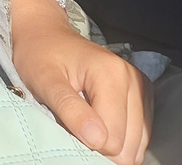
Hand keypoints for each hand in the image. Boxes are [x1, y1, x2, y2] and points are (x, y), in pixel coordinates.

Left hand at [14, 22, 151, 164]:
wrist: (45, 35)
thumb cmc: (40, 56)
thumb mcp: (44, 81)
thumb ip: (69, 109)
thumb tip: (98, 140)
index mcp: (112, 74)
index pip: (113, 139)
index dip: (87, 142)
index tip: (67, 124)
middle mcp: (133, 79)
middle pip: (127, 145)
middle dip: (100, 144)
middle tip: (75, 122)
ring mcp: (140, 87)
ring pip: (136, 145)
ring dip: (110, 142)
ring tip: (86, 120)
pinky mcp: (142, 95)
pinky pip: (139, 137)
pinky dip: (119, 138)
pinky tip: (99, 122)